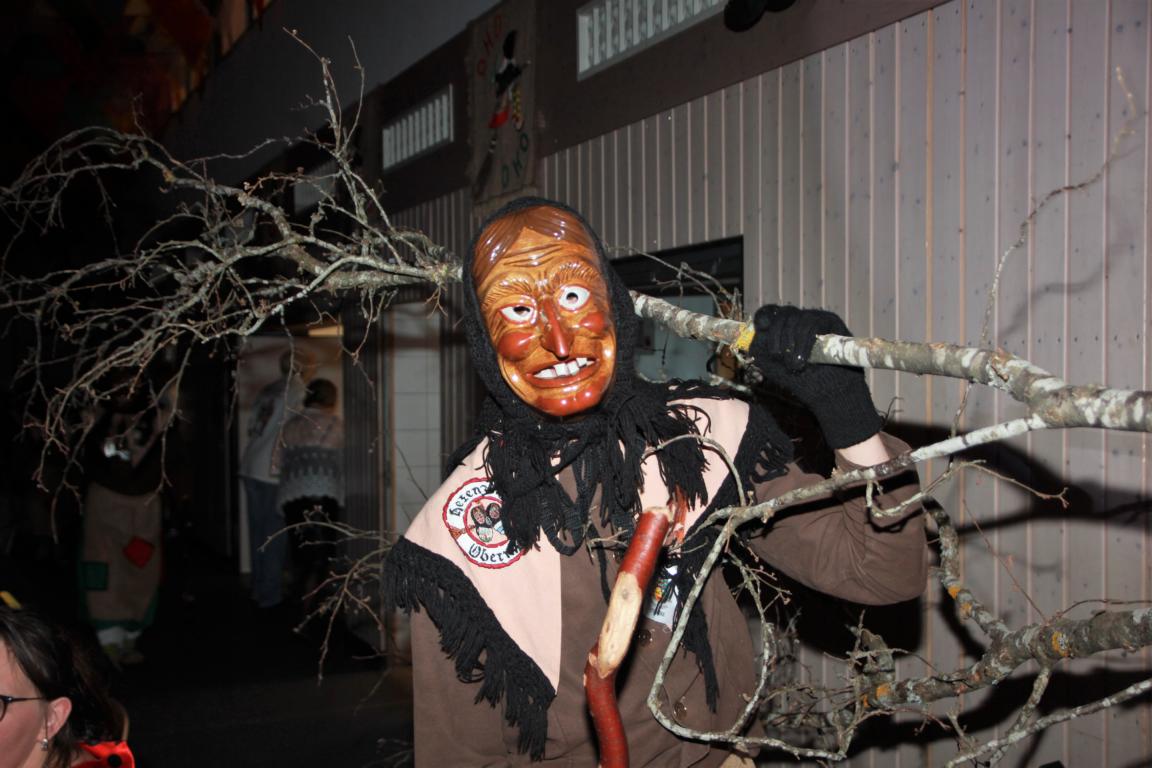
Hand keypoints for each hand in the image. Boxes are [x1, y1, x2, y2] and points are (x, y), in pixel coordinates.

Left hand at [749, 304, 880, 447]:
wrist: (830, 392)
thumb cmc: (803, 380)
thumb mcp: (775, 366)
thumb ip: (762, 348)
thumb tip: (757, 331)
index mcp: (785, 329)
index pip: (771, 313)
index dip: (764, 316)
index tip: (761, 326)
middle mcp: (800, 321)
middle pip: (783, 314)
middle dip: (775, 334)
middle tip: (777, 356)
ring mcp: (816, 319)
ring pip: (796, 318)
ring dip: (791, 343)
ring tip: (794, 365)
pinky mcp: (831, 321)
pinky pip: (813, 324)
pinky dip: (804, 342)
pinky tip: (803, 359)